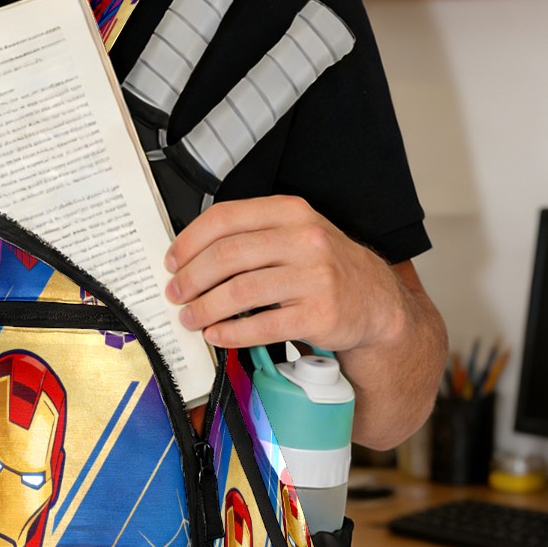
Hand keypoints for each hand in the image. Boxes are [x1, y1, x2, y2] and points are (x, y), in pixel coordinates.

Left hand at [163, 195, 405, 353]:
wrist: (375, 301)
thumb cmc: (324, 268)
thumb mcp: (294, 235)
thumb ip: (251, 236)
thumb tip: (190, 256)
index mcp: (290, 212)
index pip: (226, 218)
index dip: (189, 241)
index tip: (172, 261)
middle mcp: (304, 239)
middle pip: (228, 255)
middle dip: (192, 278)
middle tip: (176, 293)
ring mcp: (315, 276)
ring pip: (241, 291)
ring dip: (205, 308)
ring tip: (191, 318)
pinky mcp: (319, 314)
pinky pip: (262, 325)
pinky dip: (231, 333)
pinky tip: (217, 335)